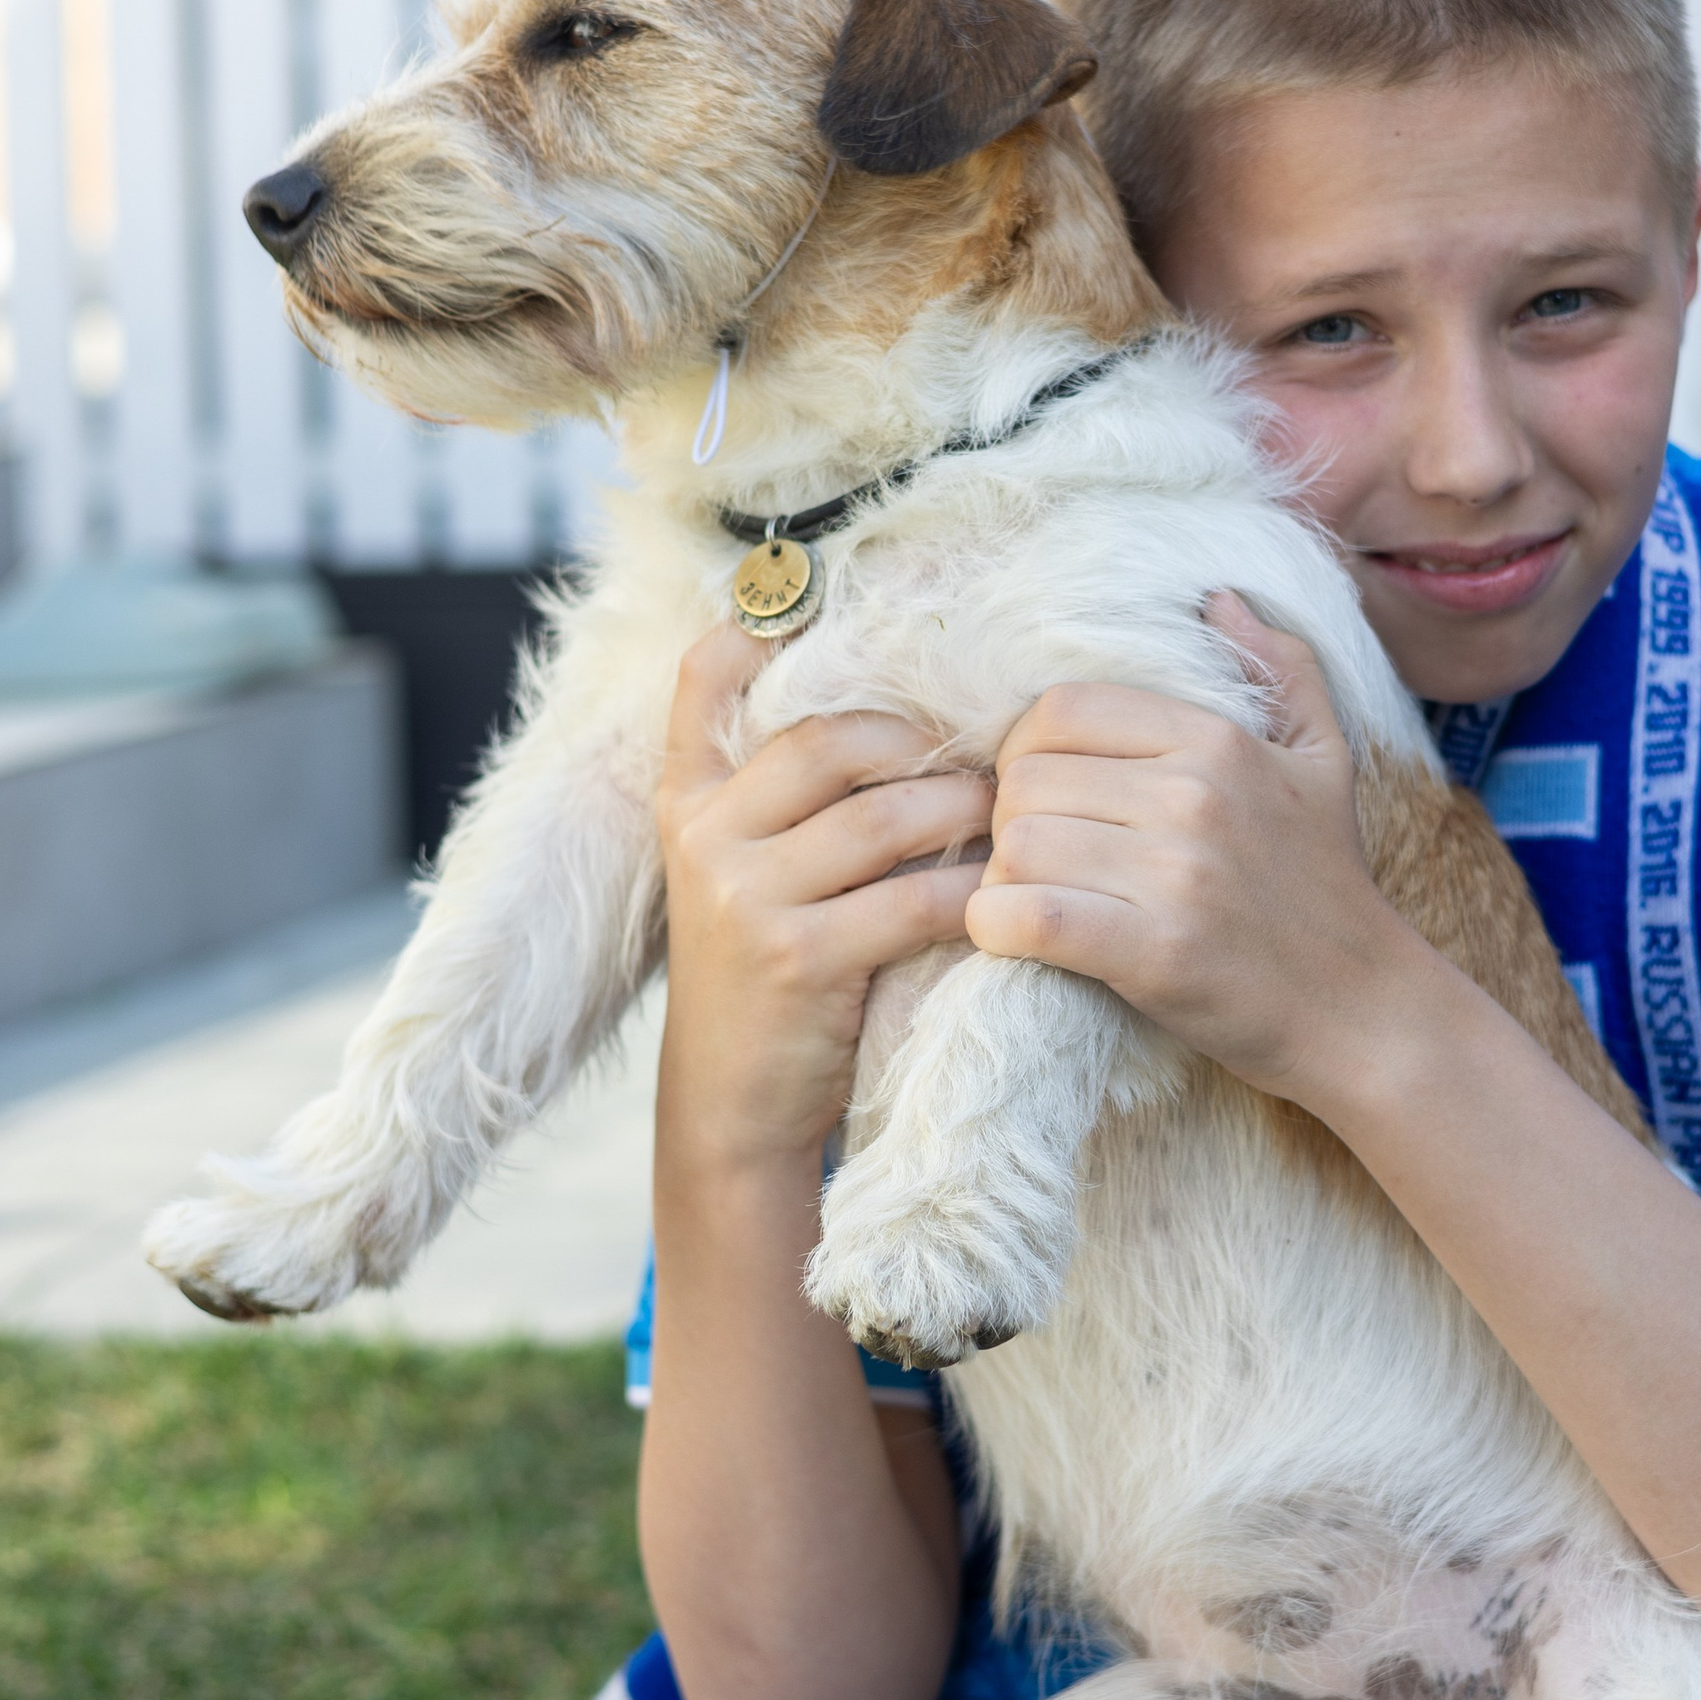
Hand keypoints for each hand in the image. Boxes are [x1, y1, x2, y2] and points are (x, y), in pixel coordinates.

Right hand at [654, 626, 993, 1174]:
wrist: (732, 1104)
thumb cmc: (769, 974)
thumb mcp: (744, 873)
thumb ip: (785, 799)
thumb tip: (901, 713)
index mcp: (688, 799)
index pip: (705, 683)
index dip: (757, 629)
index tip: (814, 595)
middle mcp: (704, 834)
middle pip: (832, 740)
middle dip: (923, 740)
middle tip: (989, 751)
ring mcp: (744, 895)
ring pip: (882, 814)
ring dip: (965, 808)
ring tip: (1011, 813)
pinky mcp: (797, 958)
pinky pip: (912, 899)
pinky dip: (973, 889)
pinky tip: (1006, 890)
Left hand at [964, 591, 1427, 1101]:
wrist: (1364, 1011)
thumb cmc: (1329, 885)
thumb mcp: (1325, 759)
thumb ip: (1281, 669)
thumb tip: (1220, 598)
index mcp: (1220, 741)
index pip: (1063, 709)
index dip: (1026, 748)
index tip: (1044, 795)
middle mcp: (1196, 795)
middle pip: (1028, 777)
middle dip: (1012, 818)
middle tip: (1035, 855)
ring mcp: (1178, 875)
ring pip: (1019, 844)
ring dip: (1005, 876)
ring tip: (1034, 897)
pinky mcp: (1156, 952)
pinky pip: (1028, 915)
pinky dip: (997, 924)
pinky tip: (1014, 935)